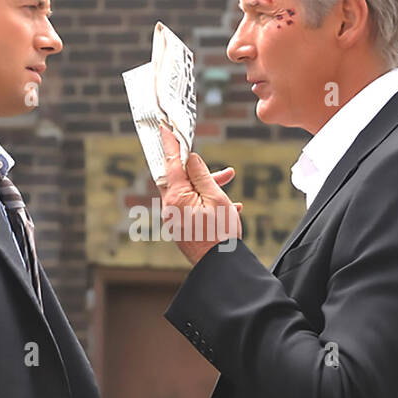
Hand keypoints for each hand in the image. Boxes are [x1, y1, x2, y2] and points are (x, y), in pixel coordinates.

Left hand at [155, 124, 242, 264]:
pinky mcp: (182, 229)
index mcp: (175, 198)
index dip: (170, 145)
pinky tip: (232, 206)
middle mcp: (170, 208)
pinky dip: (208, 203)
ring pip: (189, 194)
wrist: (220, 270)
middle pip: (181, 179)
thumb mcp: (216, 199)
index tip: (165, 128)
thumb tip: (190, 159)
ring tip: (231, 182)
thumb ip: (202, 175)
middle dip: (201, 171)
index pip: (170, 164)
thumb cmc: (221, 235)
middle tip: (224, 169)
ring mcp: (175, 220)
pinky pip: (192, 209)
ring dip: (208, 186)